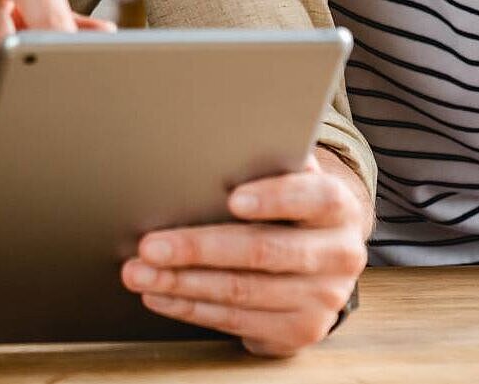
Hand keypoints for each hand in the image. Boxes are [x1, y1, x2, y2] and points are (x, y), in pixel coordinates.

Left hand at [120, 155, 366, 356]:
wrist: (326, 256)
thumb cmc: (293, 203)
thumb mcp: (293, 177)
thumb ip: (270, 163)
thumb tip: (215, 147)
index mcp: (339, 207)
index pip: (313, 198)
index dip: (274, 198)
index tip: (233, 198)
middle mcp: (338, 255)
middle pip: (263, 251)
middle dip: (199, 247)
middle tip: (150, 245)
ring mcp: (321, 300)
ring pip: (242, 291)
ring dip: (183, 282)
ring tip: (140, 272)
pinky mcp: (298, 331)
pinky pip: (236, 321)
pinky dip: (191, 307)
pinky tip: (161, 295)